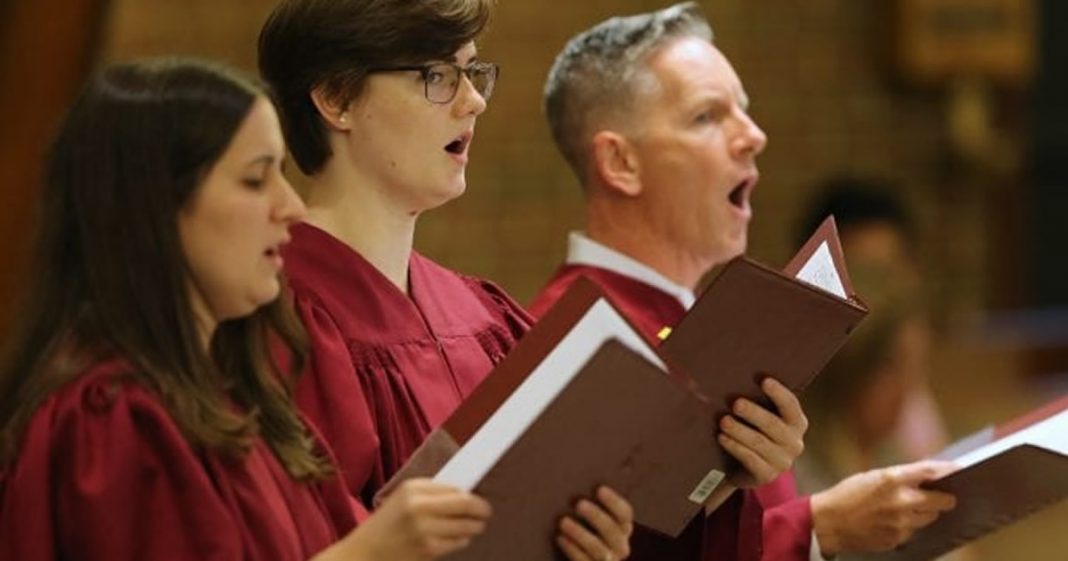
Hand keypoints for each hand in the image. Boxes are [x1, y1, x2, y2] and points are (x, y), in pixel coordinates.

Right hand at [318, 478, 490, 560]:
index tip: (479, 499)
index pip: (455, 488)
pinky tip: (458, 539)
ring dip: (474, 527)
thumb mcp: (404, 499)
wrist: (365, 553)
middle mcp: (419, 505)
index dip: (472, 494)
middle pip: (466, 504)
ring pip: (465, 525)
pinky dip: (462, 540)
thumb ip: (432, 494)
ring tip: (475, 527)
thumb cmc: (387, 526)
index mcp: (413, 488)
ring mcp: (424, 528)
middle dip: (482, 510)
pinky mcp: (428, 548)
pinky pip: (457, 542)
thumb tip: (466, 494)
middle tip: (486, 513)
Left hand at [556, 486, 633, 560]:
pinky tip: (560, 538)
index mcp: (623, 528)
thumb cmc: (581, 529)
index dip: (614, 501)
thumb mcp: (589, 518)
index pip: (625, 513)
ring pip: (600, 550)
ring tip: (564, 522)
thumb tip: (574, 481)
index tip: (599, 489)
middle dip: (596, 516)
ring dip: (581, 534)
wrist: (577, 557)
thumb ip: (588, 503)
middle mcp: (620, 546)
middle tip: (579, 504)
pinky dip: (572, 549)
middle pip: (613, 530)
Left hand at [718, 377, 807, 487]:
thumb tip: (737, 376)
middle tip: (736, 403)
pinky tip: (722, 438)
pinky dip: (735, 447)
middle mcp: (794, 443)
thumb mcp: (758, 416)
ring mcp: (782, 462)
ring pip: (759, 443)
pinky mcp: (766, 476)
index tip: (764, 380)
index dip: (778, 393)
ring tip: (723, 421)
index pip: (790, 405)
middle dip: (754, 413)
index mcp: (796, 423)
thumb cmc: (752, 431)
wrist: (742, 468)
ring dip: (740, 431)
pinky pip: (750, 459)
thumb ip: (756, 399)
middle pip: (773, 425)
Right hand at [811, 460, 957, 555]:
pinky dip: (910, 525)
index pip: (931, 471)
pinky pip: (914, 531)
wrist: (828, 522)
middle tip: (944, 496)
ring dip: (926, 512)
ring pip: (930, 517)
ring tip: (909, 508)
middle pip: (942, 500)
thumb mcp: (871, 477)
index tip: (959, 470)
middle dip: (944, 497)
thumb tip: (926, 478)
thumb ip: (899, 477)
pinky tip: (893, 521)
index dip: (948, 469)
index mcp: (892, 479)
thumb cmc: (846, 495)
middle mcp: (901, 501)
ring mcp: (901, 523)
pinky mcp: (898, 539)